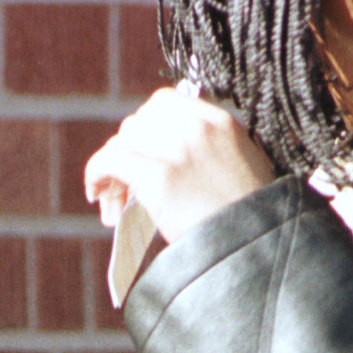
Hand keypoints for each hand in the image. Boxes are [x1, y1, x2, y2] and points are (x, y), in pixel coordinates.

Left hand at [82, 85, 275, 245]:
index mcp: (219, 121)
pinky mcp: (159, 175)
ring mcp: (178, 149)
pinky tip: (96, 192)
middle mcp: (197, 127)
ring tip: (114, 207)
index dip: (144, 129)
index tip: (141, 155)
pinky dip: (96, 173)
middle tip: (124, 191)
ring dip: (112, 172)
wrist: (255, 249)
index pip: (163, 103)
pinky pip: (111, 159)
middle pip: (138, 124)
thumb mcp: (242, 170)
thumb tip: (166, 156)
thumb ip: (211, 152)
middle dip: (126, 154)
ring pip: (122, 141)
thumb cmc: (249, 224)